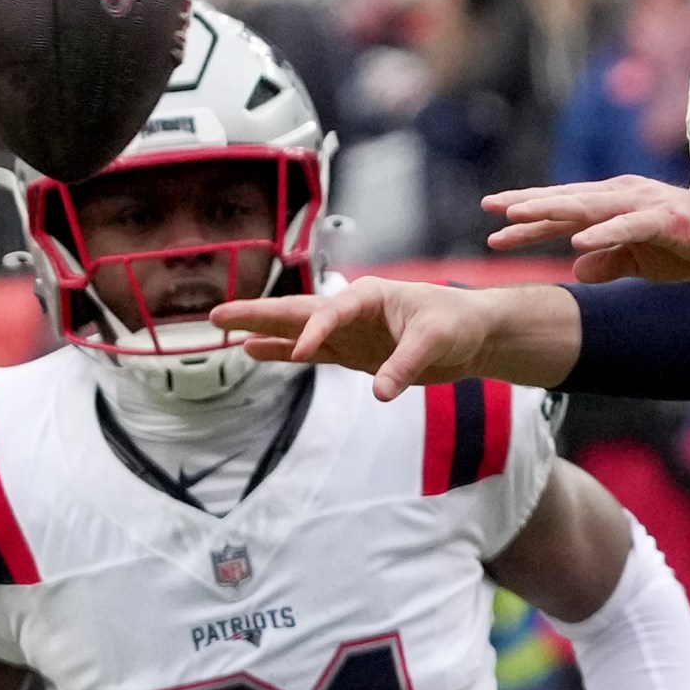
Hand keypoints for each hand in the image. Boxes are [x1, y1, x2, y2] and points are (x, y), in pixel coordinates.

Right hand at [217, 278, 519, 400]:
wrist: (473, 334)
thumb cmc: (458, 322)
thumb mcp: (435, 340)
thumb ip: (405, 365)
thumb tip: (380, 394)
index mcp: (370, 295)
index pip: (332, 312)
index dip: (314, 332)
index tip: (301, 353)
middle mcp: (352, 310)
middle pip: (298, 312)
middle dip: (257, 314)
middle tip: (216, 314)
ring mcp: (349, 332)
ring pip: (297, 332)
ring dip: (262, 332)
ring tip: (224, 331)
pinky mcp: (354, 354)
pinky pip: (312, 354)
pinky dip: (285, 354)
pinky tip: (255, 353)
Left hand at [485, 179, 689, 283]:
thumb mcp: (642, 261)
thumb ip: (609, 261)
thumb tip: (576, 267)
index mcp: (614, 205)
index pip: (563, 212)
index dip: (529, 219)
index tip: (493, 227)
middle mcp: (622, 197)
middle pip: (566, 202)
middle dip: (526, 206)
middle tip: (488, 208)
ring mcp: (642, 205)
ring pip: (588, 206)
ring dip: (552, 210)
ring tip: (519, 217)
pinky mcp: (664, 219)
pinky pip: (627, 227)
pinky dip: (602, 233)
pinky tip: (577, 241)